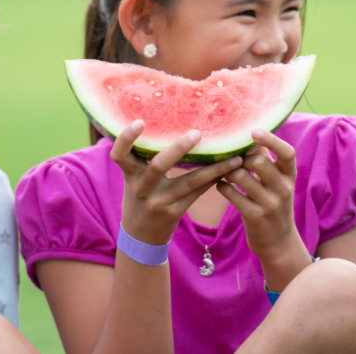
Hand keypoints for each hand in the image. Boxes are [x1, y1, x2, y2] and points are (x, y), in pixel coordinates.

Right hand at [112, 120, 242, 245]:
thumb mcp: (135, 177)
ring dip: (214, 169)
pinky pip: (197, 193)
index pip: (119, 155)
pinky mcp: (174, 212)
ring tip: (235, 157)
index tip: (140, 121)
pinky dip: (213, 180)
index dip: (126, 138)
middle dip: (179, 149)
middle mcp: (142, 187)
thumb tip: (168, 120)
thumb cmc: (141, 196)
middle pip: (159, 165)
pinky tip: (230, 170)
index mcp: (130, 174)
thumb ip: (145, 156)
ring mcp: (159, 202)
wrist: (140, 236)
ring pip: (189, 182)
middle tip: (197, 133)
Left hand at [216, 129, 306, 271]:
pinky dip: (222, 187)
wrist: (278, 242)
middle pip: (259, 161)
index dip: (272, 139)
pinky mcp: (255, 216)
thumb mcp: (277, 183)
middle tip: (233, 162)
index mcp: (290, 176)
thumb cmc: (273, 203)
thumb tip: (251, 135)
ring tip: (225, 173)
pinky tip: (221, 186)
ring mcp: (270, 203)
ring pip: (241, 176)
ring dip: (228, 171)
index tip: (254, 131)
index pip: (287, 152)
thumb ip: (268, 162)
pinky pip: (232, 193)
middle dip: (241, 158)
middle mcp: (284, 188)